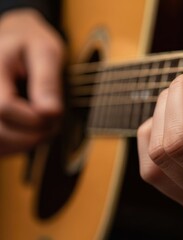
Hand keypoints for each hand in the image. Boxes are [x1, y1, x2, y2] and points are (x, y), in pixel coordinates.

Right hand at [0, 9, 63, 154]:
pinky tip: (29, 133)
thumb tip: (51, 113)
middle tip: (54, 126)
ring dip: (23, 144)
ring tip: (44, 128)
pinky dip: (13, 145)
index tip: (55, 114)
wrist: (14, 36)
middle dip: (32, 135)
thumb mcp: (46, 52)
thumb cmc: (32, 42)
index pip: (3, 107)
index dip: (33, 119)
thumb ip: (48, 81)